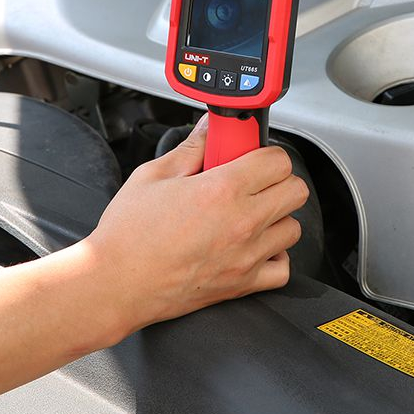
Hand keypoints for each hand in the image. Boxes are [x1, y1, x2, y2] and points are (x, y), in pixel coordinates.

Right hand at [81, 115, 308, 336]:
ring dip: (276, 215)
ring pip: (293, 227)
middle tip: (251, 179)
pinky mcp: (243, 285)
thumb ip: (191, 148)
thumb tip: (209, 129)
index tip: (250, 154)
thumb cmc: (128, 233)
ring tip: (249, 211)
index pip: (278, 161)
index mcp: (221, 190)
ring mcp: (246, 256)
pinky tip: (253, 245)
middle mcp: (242, 223)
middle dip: (276, 178)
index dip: (265, 152)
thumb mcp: (153, 175)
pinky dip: (275, 254)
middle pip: (295, 190)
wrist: (117, 283)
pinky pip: (283, 268)